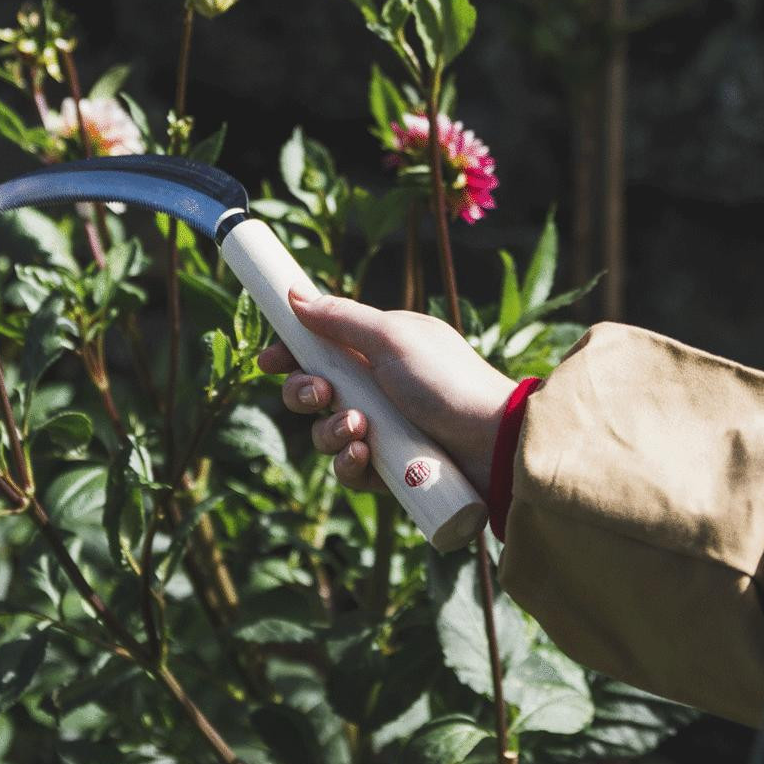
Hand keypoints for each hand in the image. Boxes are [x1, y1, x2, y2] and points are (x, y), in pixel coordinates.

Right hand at [258, 291, 514, 497]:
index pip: (321, 347)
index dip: (291, 353)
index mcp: (379, 349)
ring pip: (326, 433)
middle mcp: (378, 387)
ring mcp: (383, 430)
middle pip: (314, 391)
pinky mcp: (389, 469)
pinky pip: (348, 469)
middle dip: (304, 394)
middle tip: (322, 395)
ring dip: (330, 431)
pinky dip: (348, 463)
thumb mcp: (393, 337)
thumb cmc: (448, 381)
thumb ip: (342, 318)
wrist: (495, 442)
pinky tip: (363, 456)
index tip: (268, 361)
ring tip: (358, 428)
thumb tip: (295, 294)